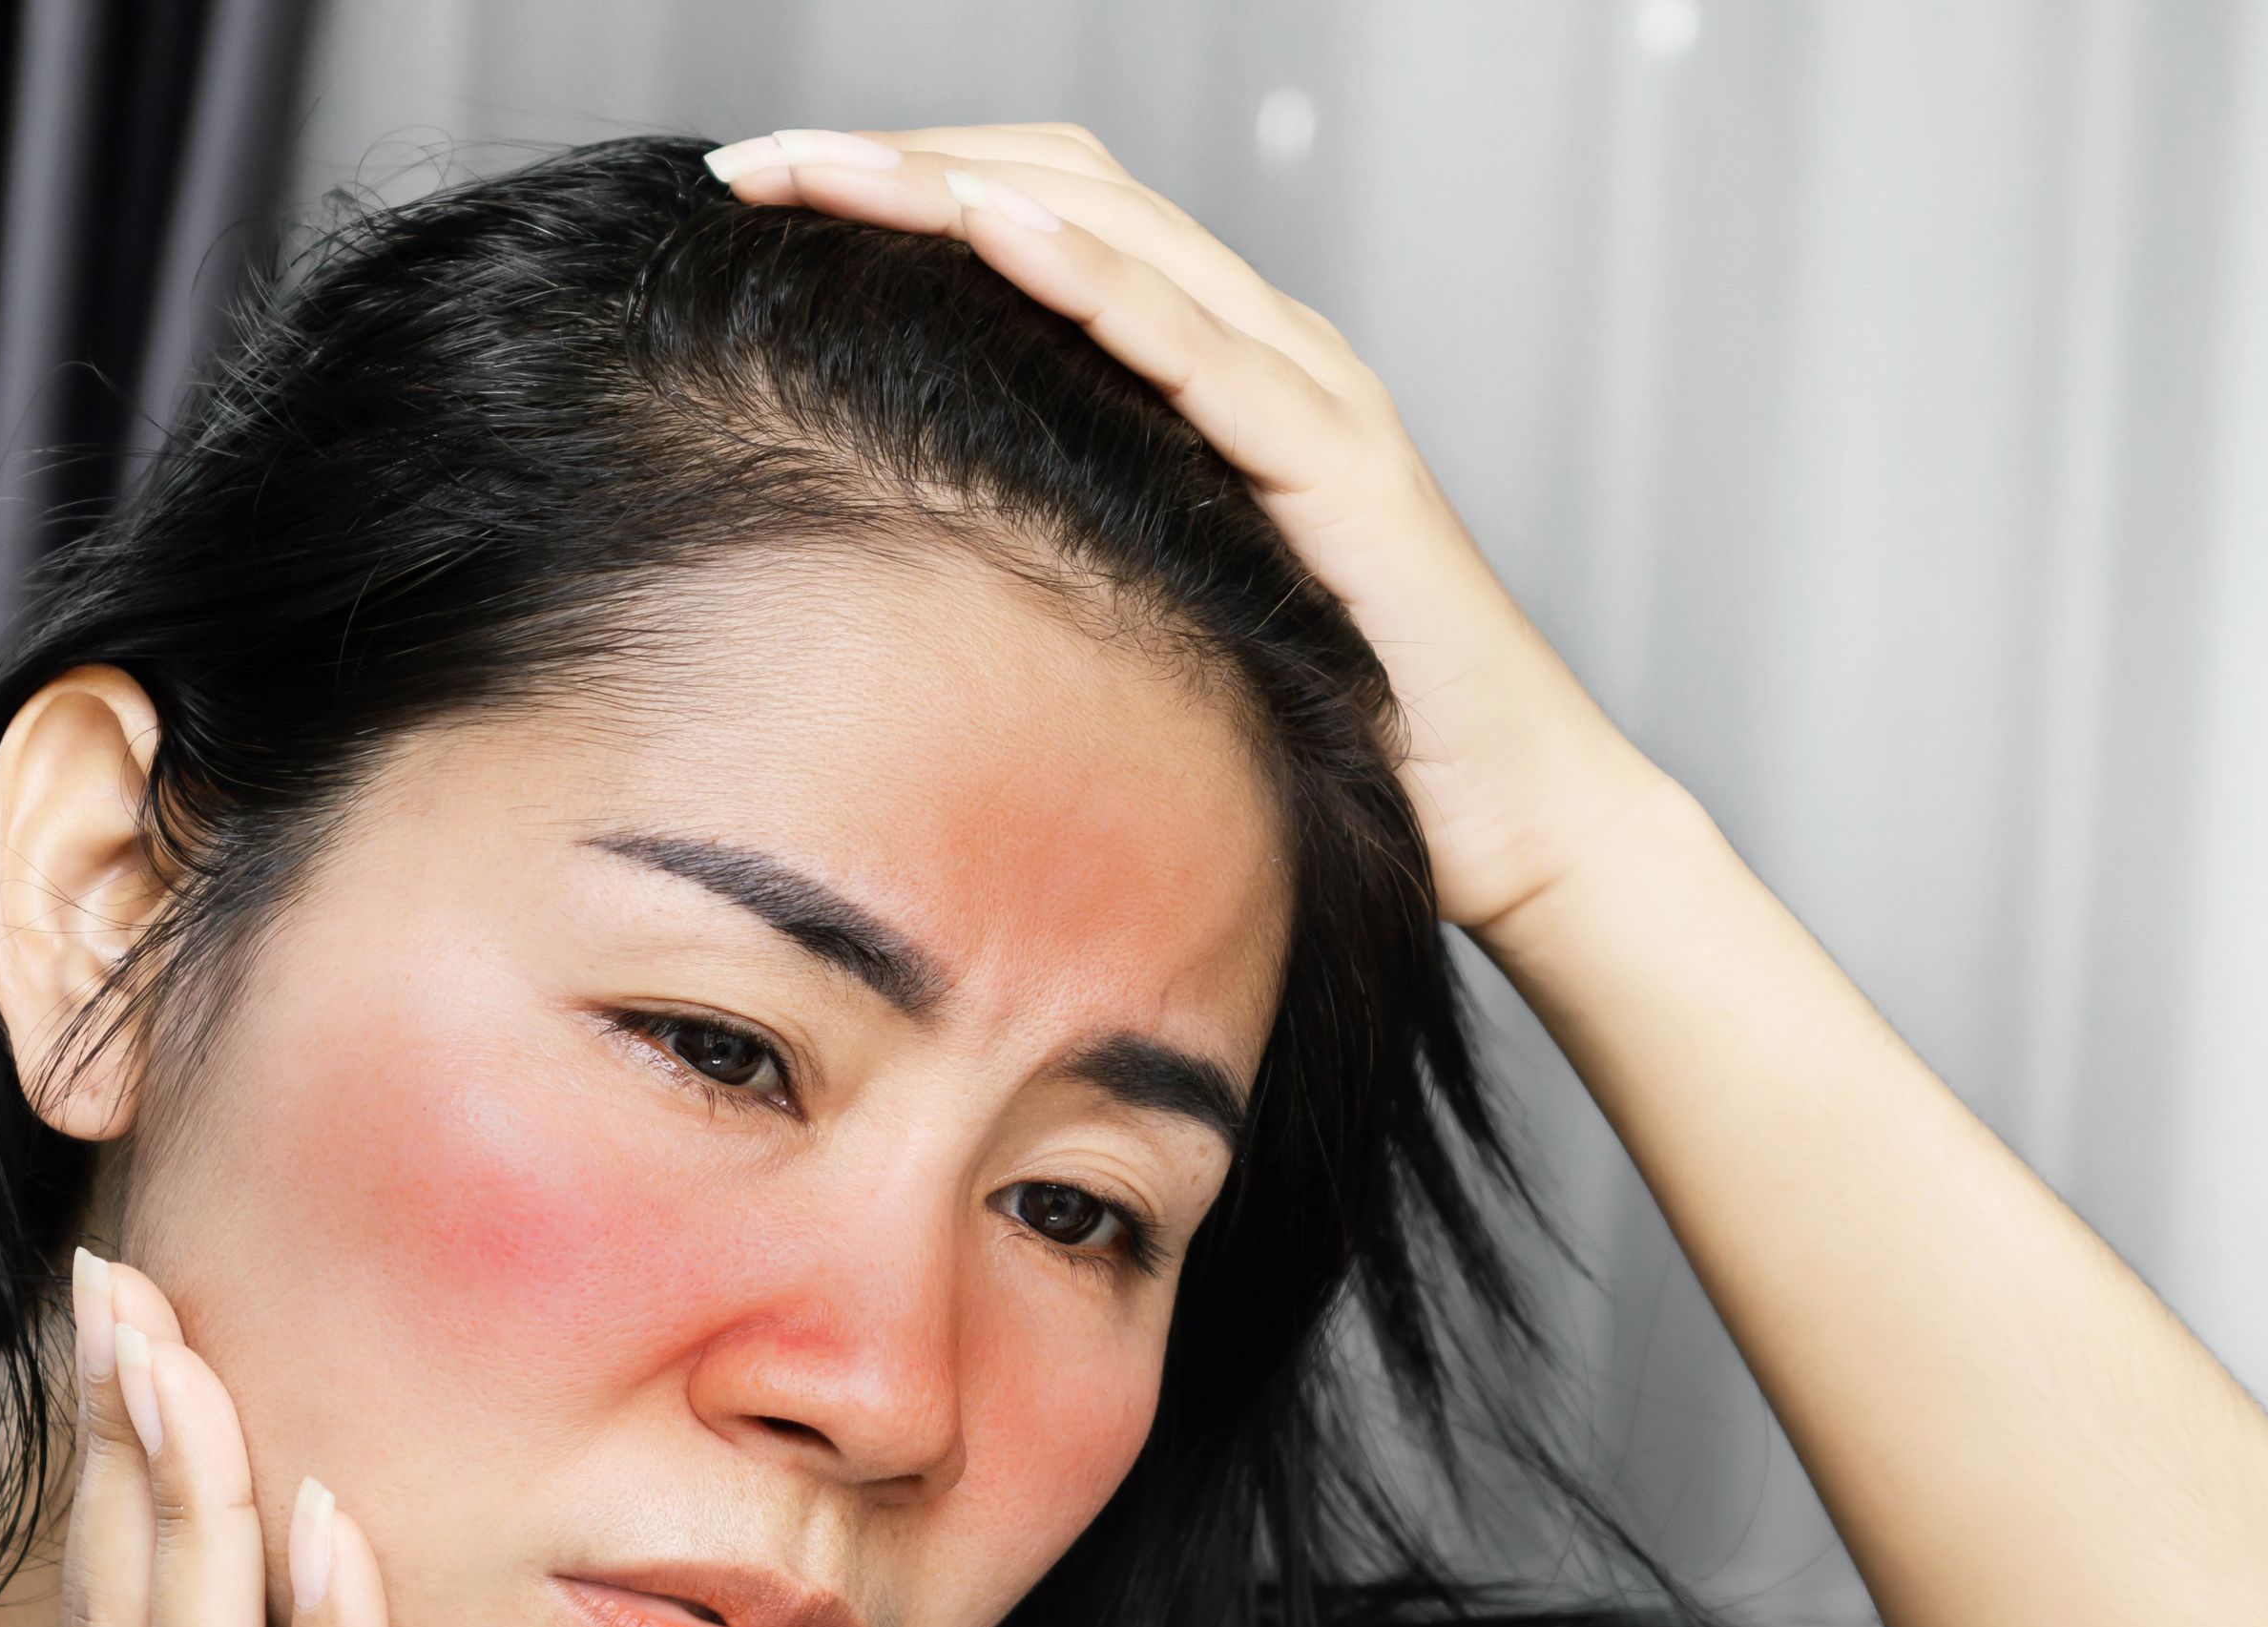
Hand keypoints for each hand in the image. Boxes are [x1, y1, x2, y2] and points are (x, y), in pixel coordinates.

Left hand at [707, 122, 1664, 935]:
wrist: (1518, 822)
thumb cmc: (1348, 744)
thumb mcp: (1166, 621)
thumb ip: (1076, 554)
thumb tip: (911, 562)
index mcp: (1216, 376)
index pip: (1045, 223)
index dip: (908, 193)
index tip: (761, 206)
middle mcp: (1265, 351)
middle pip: (1063, 190)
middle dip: (897, 164)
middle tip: (750, 167)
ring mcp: (1309, 393)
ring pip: (1117, 233)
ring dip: (957, 189)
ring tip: (825, 170)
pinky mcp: (1339, 463)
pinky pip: (1199, 345)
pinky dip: (1093, 278)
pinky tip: (992, 232)